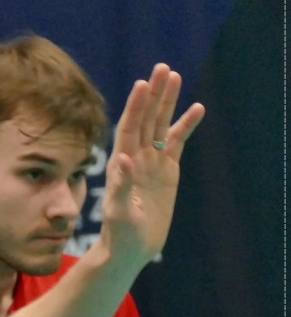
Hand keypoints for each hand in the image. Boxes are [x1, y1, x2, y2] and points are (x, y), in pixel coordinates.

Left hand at [100, 63, 205, 266]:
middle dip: (154, 94)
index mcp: (121, 165)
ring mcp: (151, 163)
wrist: (129, 248)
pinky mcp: (166, 172)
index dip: (136, 106)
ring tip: (176, 77)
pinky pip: (176, 143)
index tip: (143, 84)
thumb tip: (125, 158)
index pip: (129, 128)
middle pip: (146, 119)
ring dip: (168, 103)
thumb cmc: (119, 233)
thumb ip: (121, 185)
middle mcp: (135, 158)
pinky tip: (196, 109)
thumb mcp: (118, 211)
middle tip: (163, 68)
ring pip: (161, 126)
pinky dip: (185, 126)